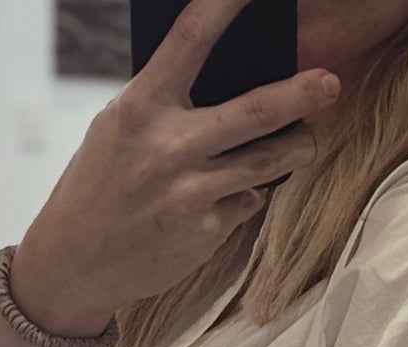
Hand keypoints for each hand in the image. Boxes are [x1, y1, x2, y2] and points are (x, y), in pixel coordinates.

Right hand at [11, 0, 340, 337]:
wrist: (77, 260)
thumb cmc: (100, 184)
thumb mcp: (118, 128)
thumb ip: (167, 105)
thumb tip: (228, 84)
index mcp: (140, 107)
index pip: (191, 40)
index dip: (227, 7)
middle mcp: (169, 148)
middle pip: (256, 112)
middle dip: (302, 95)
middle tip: (331, 84)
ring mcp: (193, 193)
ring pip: (268, 163)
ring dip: (298, 148)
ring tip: (308, 140)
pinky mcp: (208, 232)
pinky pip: (247, 201)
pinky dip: (245, 194)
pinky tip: (228, 194)